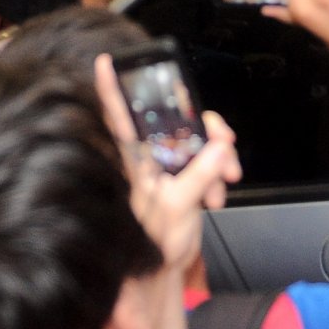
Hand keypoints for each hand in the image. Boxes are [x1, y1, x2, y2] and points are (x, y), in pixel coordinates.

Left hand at [91, 54, 238, 282]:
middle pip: (177, 119)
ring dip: (218, 157)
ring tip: (224, 183)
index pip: (120, 117)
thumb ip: (197, 176)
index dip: (111, 88)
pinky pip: (208, 158)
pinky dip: (218, 172)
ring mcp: (169, 163)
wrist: (167, 267)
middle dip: (206, 127)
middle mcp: (151, 155)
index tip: (103, 61)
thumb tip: (217, 148)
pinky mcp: (186, 173)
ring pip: (198, 138)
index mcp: (137, 161)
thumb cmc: (158, 240)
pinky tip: (218, 193)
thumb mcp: (178, 208)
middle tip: (225, 143)